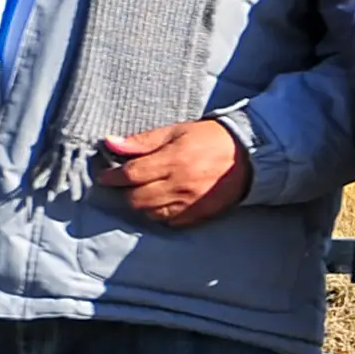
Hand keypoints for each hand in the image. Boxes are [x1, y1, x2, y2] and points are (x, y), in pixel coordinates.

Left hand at [98, 118, 252, 227]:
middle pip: (137, 198)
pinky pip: (170, 222)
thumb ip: (143, 141)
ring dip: (142, 204)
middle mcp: (180, 185)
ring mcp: (190, 203)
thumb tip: (110, 144)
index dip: (113, 177)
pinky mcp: (199, 215)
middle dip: (126, 192)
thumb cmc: (210, 138)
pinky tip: (162, 203)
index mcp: (173, 160)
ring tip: (144, 192)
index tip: (105, 176)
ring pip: (150, 213)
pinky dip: (160, 214)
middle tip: (125, 184)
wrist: (249, 155)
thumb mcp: (176, 131)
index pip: (131, 174)